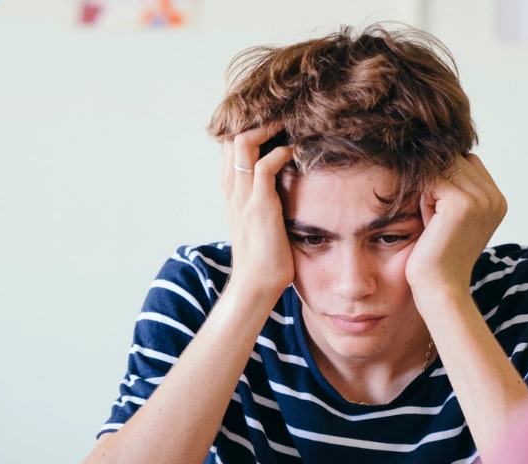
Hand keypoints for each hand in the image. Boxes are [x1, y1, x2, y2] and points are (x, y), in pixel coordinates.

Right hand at [220, 124, 294, 297]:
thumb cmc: (263, 253)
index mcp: (231, 187)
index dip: (250, 123)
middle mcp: (232, 186)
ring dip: (269, 128)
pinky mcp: (260, 205)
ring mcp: (243, 195)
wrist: (256, 284)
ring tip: (290, 125)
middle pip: (232, 133)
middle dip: (258, 118)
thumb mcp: (259, 216)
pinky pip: (265, 165)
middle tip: (285, 114)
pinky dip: (281, 152)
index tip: (275, 118)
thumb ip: (265, 194)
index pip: (230, 141)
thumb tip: (286, 178)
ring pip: (244, 142)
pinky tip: (297, 153)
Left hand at [405, 154, 507, 297]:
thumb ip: (455, 187)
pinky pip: (432, 180)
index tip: (440, 211)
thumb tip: (435, 153)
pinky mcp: (462, 204)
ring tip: (432, 220)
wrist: (439, 287)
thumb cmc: (438, 254)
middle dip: (437, 181)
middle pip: (455, 161)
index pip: (468, 163)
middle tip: (434, 217)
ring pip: (443, 168)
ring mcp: (481, 199)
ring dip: (429, 189)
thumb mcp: (452, 216)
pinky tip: (428, 222)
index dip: (447, 179)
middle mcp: (495, 198)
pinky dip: (423, 198)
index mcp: (497, 200)